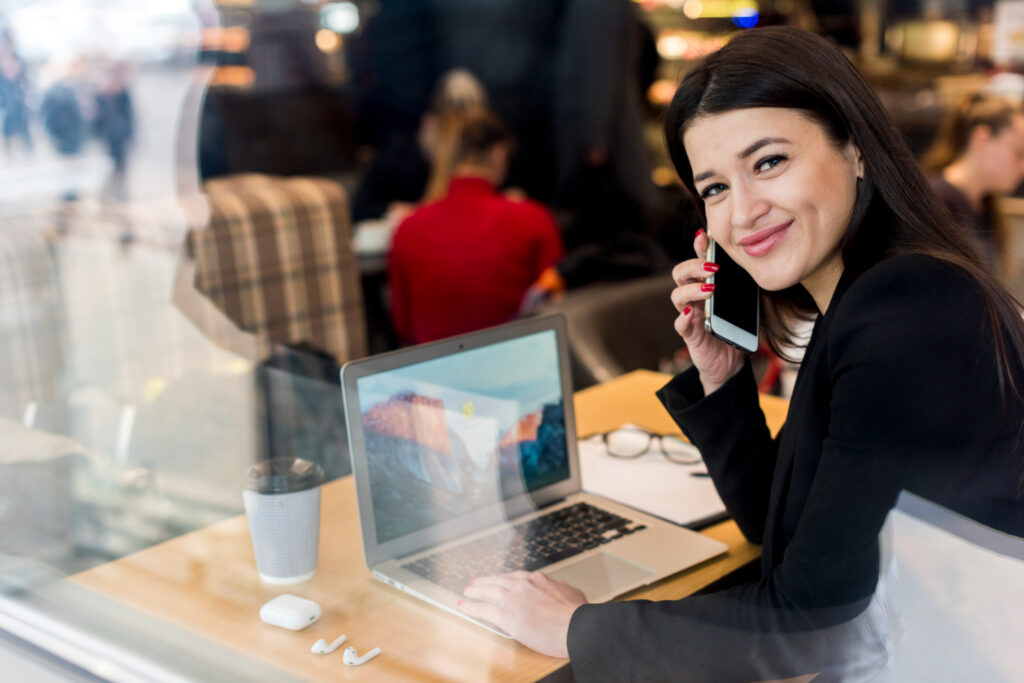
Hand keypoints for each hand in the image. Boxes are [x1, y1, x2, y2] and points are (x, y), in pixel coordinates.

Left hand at [459, 571, 586, 657]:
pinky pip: (483, 609)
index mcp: (537, 579)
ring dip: (474, 591)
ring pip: (487, 591)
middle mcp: (522, 585)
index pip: (514, 577)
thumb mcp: (571, 592)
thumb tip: (560, 589)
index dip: (502, 578)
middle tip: (474, 583)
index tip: (497, 580)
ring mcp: (513, 599)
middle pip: (497, 580)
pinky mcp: (506, 616)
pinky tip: (463, 607)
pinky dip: (471, 607)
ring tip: (467, 592)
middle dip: (484, 581)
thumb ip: (560, 589)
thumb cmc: (577, 615)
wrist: (576, 627)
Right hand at [670, 229, 744, 394]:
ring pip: (677, 296)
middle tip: (712, 268)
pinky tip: (692, 314)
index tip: (705, 236)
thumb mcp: (744, 305)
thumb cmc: (735, 329)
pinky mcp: (690, 335)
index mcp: (705, 286)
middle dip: (693, 266)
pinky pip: (680, 325)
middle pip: (680, 274)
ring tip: (710, 290)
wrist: (730, 362)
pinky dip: (684, 319)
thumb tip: (756, 266)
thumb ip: (744, 288)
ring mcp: (690, 315)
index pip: (698, 262)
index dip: (698, 248)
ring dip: (692, 290)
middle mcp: (694, 298)